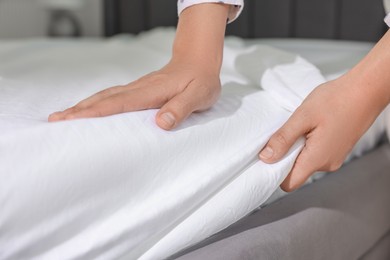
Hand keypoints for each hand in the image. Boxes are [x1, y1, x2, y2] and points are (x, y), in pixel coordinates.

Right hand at [48, 59, 220, 129]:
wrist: (198, 61)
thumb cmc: (201, 80)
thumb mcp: (199, 95)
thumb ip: (181, 108)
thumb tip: (161, 122)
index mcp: (151, 91)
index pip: (118, 103)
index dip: (95, 112)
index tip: (72, 120)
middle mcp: (139, 88)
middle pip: (104, 98)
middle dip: (79, 110)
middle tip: (55, 120)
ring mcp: (137, 88)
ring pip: (105, 96)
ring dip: (83, 106)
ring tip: (63, 116)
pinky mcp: (138, 90)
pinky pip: (113, 97)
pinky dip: (96, 104)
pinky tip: (89, 109)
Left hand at [259, 76, 385, 191]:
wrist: (367, 89)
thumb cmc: (337, 100)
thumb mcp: (302, 117)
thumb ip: (283, 139)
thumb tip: (266, 157)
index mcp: (317, 159)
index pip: (290, 183)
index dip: (274, 173)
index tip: (267, 156)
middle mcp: (327, 164)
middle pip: (297, 172)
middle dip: (285, 156)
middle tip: (285, 133)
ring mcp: (335, 157)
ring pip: (306, 161)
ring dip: (297, 147)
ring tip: (301, 126)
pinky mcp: (338, 149)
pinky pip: (316, 153)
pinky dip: (308, 143)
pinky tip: (311, 126)